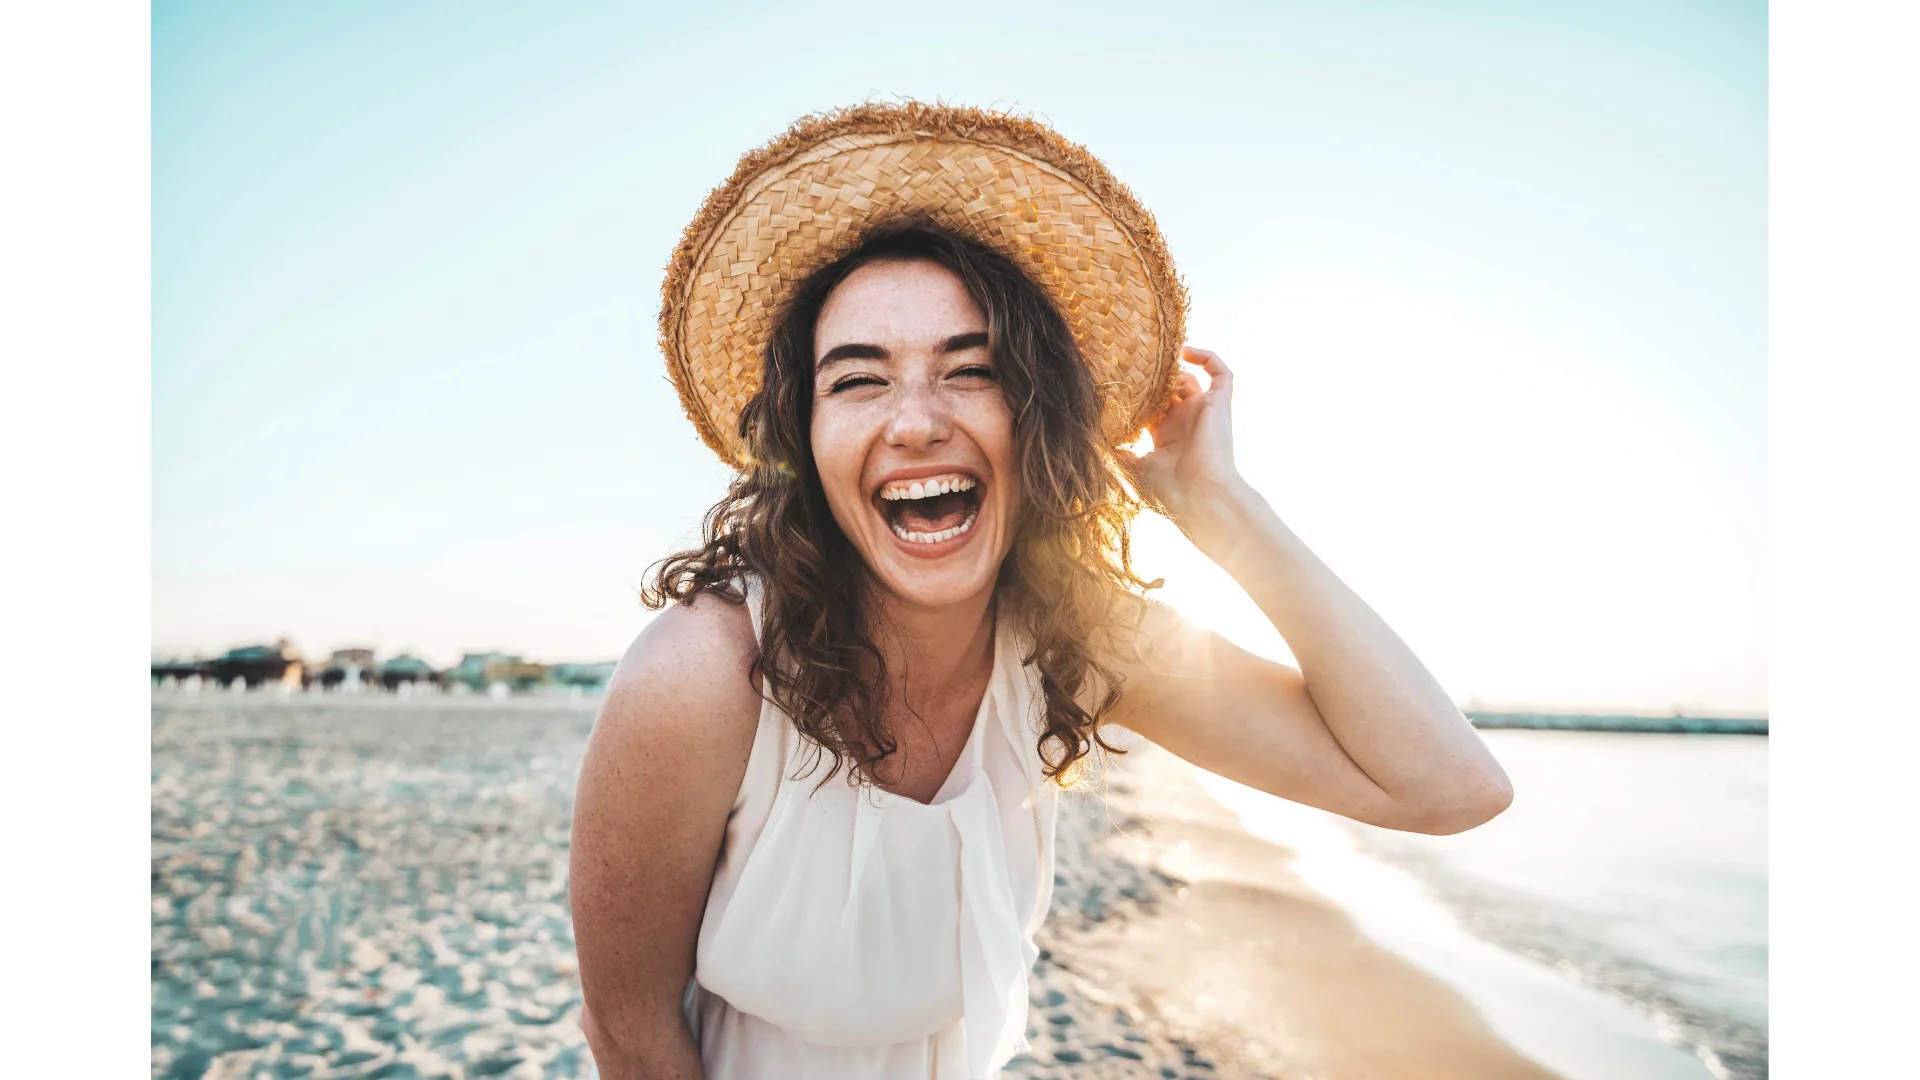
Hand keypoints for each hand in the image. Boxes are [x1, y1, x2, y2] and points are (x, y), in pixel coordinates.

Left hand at [1122, 346, 1250, 544]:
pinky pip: (1222, 374)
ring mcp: (1203, 412)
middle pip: (1169, 390)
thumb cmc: (1168, 490)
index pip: (1151, 407)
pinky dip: (1207, 357)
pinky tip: (1184, 350)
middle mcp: (1184, 422)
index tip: (1118, 382)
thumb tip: (1100, 442)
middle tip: (1133, 364)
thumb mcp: (1133, 470)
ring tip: (1153, 358)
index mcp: (1165, 437)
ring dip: (1173, 368)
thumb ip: (1118, 453)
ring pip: (1191, 378)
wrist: (1200, 496)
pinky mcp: (1220, 404)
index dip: (1137, 394)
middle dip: (1153, 378)